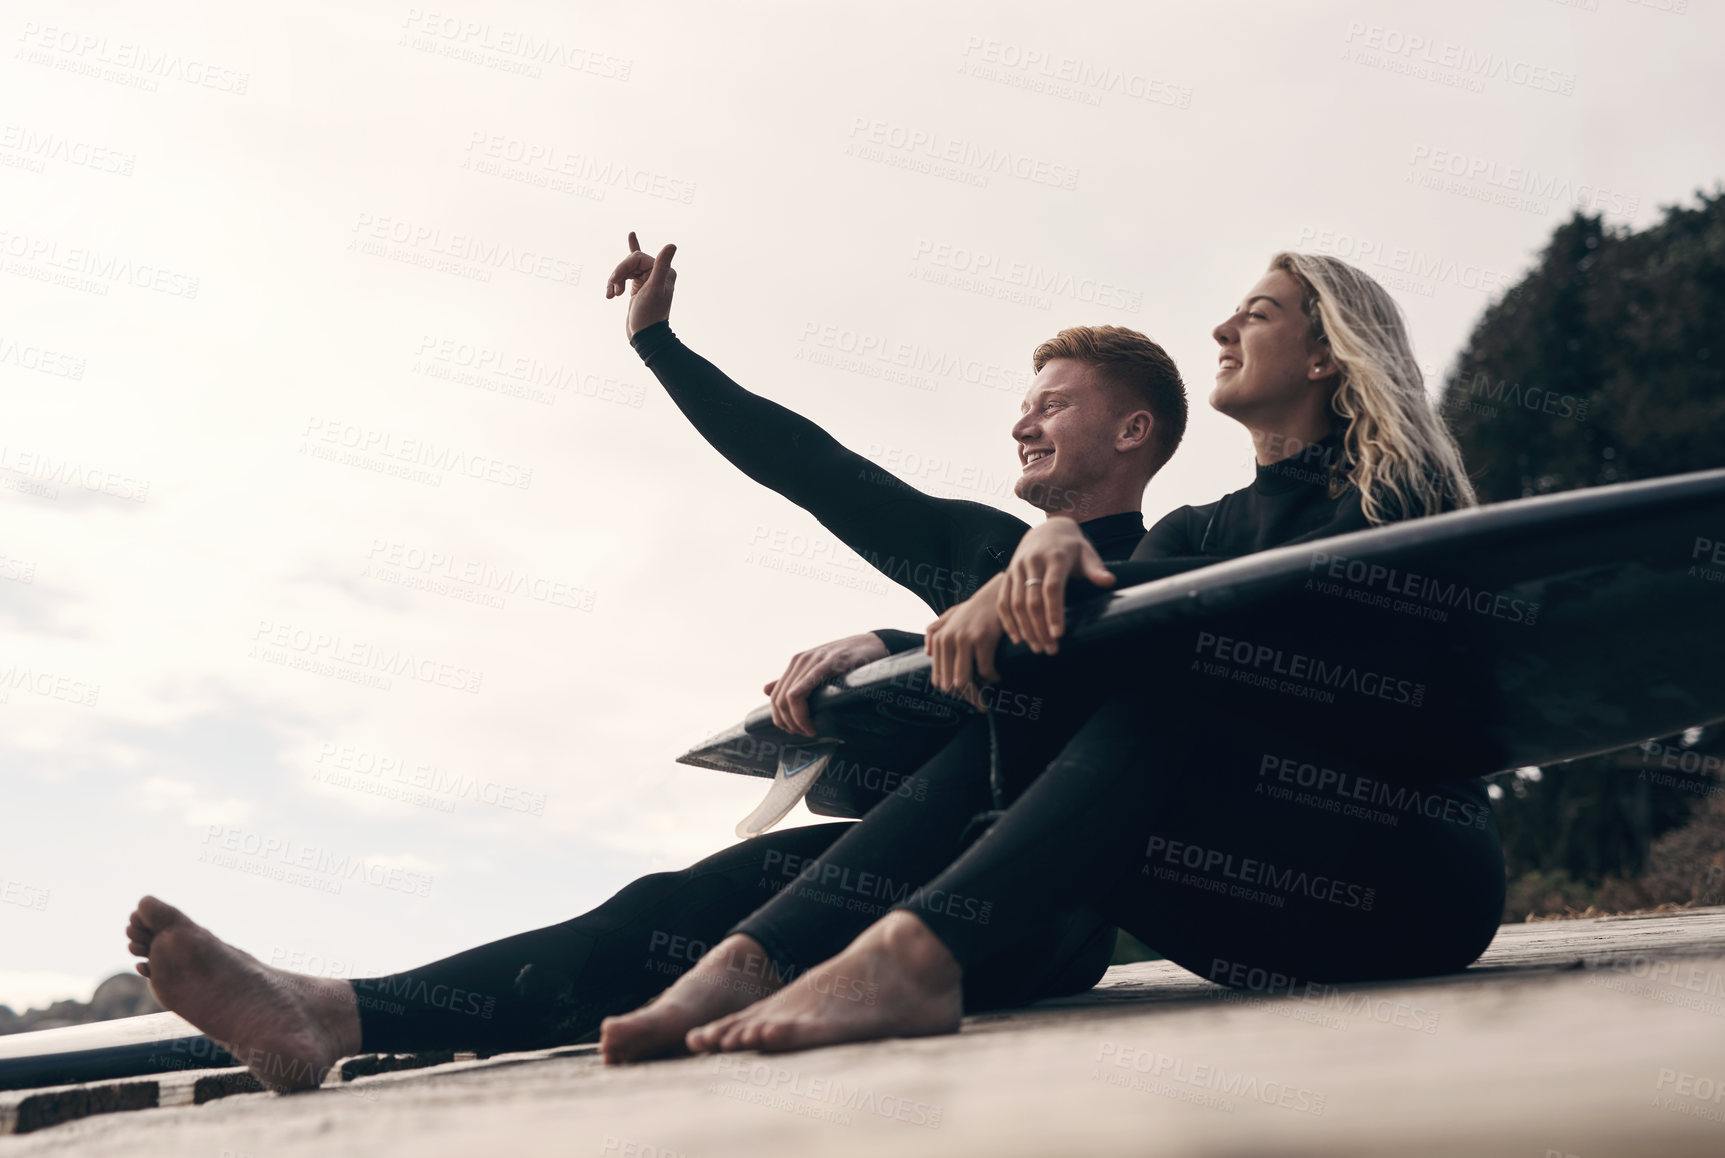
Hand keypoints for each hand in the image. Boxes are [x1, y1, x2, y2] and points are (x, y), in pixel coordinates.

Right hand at [604, 231, 676, 337]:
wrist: (645, 336)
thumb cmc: (649, 315)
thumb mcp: (654, 289)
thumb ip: (661, 267)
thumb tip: (672, 245)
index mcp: (664, 271)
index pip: (637, 257)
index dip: (623, 266)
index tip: (614, 280)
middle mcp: (658, 273)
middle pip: (630, 262)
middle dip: (619, 273)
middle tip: (613, 287)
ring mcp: (648, 280)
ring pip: (626, 269)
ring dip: (615, 280)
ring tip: (612, 294)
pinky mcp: (639, 287)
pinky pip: (627, 275)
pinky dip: (616, 281)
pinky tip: (612, 286)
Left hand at [764, 632, 888, 736]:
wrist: (874, 645)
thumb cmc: (849, 661)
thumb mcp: (819, 669)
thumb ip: (793, 680)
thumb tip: (765, 689)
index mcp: (797, 663)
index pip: (775, 696)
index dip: (781, 719)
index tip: (795, 731)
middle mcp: (801, 660)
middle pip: (779, 700)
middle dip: (788, 723)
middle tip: (804, 734)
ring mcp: (813, 660)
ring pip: (788, 697)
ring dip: (796, 721)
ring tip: (809, 731)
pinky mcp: (828, 663)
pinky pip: (803, 689)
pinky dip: (802, 712)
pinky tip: (812, 724)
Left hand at [925, 573, 1008, 706]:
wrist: (996, 594)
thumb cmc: (974, 609)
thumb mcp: (950, 615)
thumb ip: (934, 631)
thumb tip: (926, 652)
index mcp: (939, 639)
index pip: (938, 678)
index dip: (952, 692)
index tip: (966, 695)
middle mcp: (948, 639)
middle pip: (950, 683)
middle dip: (966, 696)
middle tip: (979, 700)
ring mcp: (964, 639)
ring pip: (964, 680)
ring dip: (978, 690)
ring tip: (988, 688)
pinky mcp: (983, 639)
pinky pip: (986, 671)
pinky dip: (993, 677)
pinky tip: (997, 675)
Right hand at [997, 518, 1114, 653]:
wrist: (1047, 530)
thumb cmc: (1071, 547)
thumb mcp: (1086, 553)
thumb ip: (1096, 569)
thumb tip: (1109, 581)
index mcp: (1054, 557)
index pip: (1051, 588)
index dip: (1054, 612)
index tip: (1058, 634)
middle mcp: (1032, 562)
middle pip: (1032, 600)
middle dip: (1040, 627)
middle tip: (1050, 650)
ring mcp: (1016, 569)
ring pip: (1015, 603)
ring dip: (1025, 628)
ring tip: (1037, 648)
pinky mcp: (1007, 575)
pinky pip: (1003, 601)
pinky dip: (1007, 621)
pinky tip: (1017, 638)